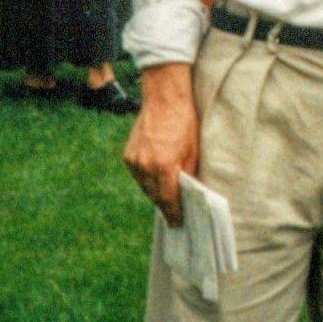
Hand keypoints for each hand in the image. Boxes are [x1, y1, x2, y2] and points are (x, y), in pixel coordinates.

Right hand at [123, 65, 199, 224]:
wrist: (164, 98)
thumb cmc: (185, 121)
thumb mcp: (194, 150)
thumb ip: (189, 173)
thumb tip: (190, 192)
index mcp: (164, 166)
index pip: (169, 199)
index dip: (174, 213)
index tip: (178, 223)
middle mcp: (145, 166)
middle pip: (155, 196)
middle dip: (165, 206)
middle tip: (174, 215)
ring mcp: (134, 161)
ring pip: (145, 187)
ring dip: (155, 193)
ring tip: (166, 199)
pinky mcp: (128, 155)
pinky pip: (138, 176)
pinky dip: (147, 180)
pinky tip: (156, 180)